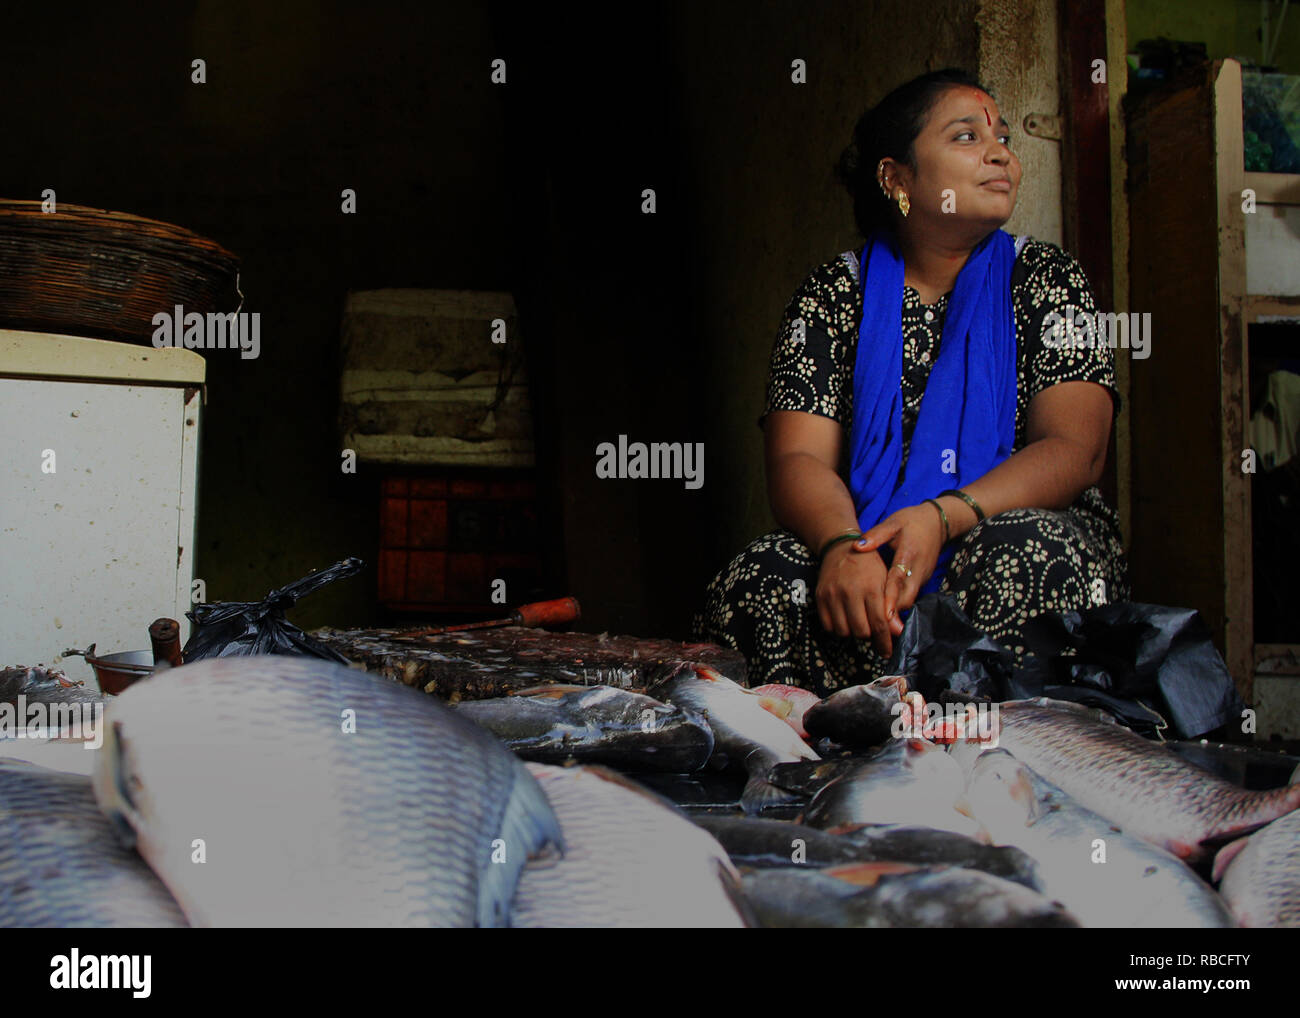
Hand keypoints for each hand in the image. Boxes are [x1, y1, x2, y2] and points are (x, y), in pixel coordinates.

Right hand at [815, 543, 894, 657]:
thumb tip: (898, 632)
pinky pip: (828, 625)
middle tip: (872, 630)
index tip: (887, 652)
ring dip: (852, 632)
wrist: (841, 547)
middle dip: (869, 636)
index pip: (879, 624)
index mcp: (871, 588)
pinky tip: (845, 619)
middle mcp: (850, 592)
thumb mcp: (885, 581)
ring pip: (843, 632)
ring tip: (858, 622)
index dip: (884, 642)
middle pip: (861, 631)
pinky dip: (837, 628)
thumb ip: (891, 608)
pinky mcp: (820, 597)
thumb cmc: (869, 565)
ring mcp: (833, 595)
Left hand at [854, 503, 944, 626]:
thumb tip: (857, 547)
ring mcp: (922, 578)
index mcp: (909, 555)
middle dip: (892, 612)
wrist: (937, 523)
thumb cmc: (911, 522)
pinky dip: (897, 605)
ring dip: (894, 611)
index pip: (899, 580)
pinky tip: (883, 613)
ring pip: (909, 600)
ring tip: (875, 624)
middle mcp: (918, 571)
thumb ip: (876, 536)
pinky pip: (909, 596)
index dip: (891, 597)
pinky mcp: (922, 581)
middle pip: (906, 598)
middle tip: (873, 625)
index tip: (882, 613)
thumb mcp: (893, 523)